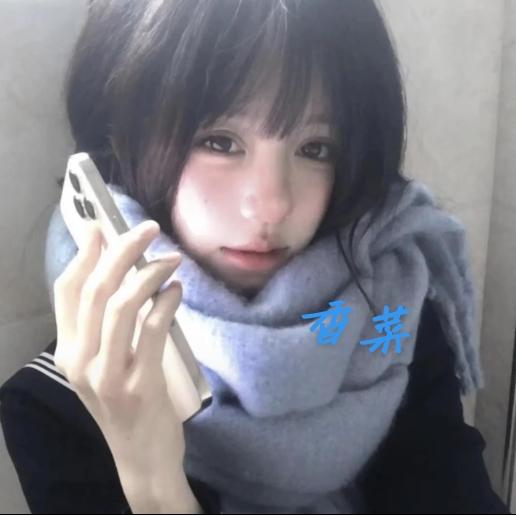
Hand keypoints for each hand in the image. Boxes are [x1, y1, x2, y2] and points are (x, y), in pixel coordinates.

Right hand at [52, 220, 187, 503]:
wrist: (141, 457)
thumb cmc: (126, 403)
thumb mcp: (105, 364)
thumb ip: (107, 325)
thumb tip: (122, 273)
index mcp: (69, 351)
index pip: (67, 290)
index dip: (85, 253)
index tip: (104, 226)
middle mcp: (81, 361)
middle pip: (96, 290)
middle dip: (122, 251)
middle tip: (148, 229)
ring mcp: (108, 375)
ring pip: (120, 306)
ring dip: (148, 273)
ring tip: (170, 258)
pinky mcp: (140, 385)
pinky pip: (151, 330)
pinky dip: (166, 302)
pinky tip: (177, 290)